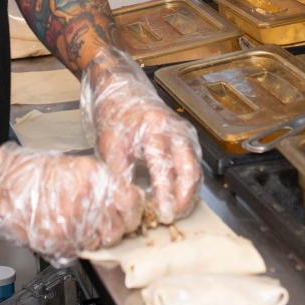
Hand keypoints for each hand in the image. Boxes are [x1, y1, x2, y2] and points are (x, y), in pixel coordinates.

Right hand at [0, 143, 143, 265]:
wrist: (2, 185)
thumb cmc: (34, 173)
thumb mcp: (76, 167)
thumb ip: (102, 185)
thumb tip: (123, 200)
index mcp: (94, 178)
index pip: (132, 202)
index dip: (133, 209)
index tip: (129, 211)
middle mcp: (86, 202)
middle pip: (119, 229)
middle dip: (116, 227)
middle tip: (105, 222)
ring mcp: (72, 226)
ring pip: (101, 243)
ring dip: (96, 238)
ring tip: (81, 225)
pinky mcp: (58, 243)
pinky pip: (79, 251)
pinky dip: (76, 245)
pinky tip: (66, 231)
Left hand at [81, 46, 201, 224]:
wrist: (120, 87)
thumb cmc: (114, 114)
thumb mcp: (109, 144)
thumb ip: (120, 173)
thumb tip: (128, 201)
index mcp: (154, 130)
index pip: (164, 167)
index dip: (165, 194)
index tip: (164, 214)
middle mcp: (175, 130)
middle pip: (189, 169)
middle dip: (185, 197)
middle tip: (176, 218)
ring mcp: (183, 132)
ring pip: (195, 167)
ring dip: (189, 192)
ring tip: (179, 212)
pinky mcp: (186, 136)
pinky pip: (194, 162)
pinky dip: (189, 181)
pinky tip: (181, 196)